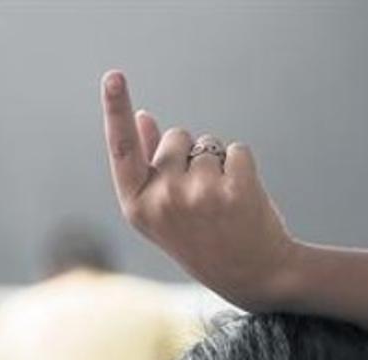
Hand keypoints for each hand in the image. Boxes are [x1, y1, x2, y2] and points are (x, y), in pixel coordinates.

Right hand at [101, 70, 295, 310]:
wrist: (254, 275)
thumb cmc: (205, 239)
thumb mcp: (165, 212)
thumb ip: (150, 167)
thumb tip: (143, 117)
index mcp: (138, 207)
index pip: (122, 149)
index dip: (116, 110)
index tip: (114, 75)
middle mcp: (163, 200)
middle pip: (176, 136)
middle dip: (190, 153)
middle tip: (202, 200)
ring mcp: (199, 195)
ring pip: (207, 144)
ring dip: (218, 164)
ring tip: (222, 204)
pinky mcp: (234, 188)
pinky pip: (236, 151)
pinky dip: (242, 167)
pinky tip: (243, 201)